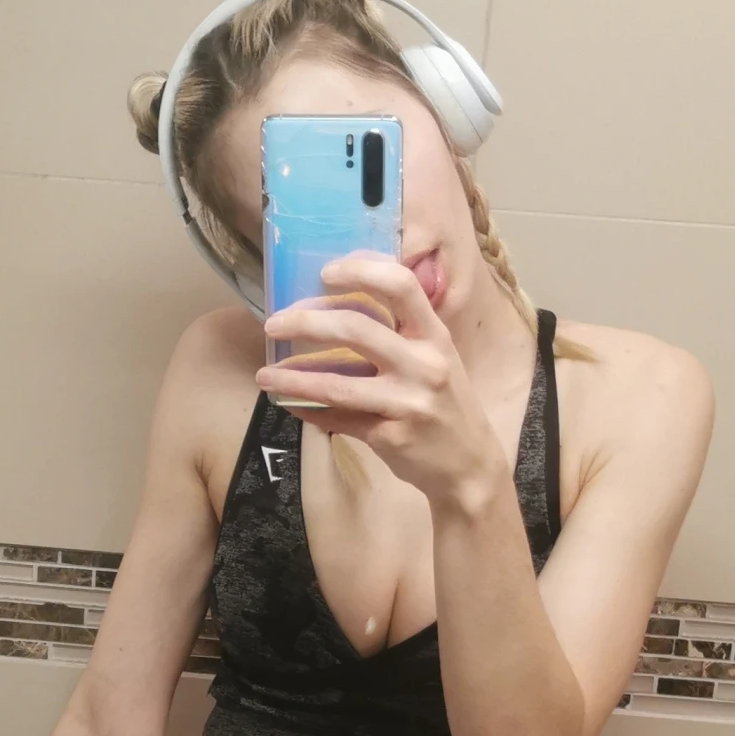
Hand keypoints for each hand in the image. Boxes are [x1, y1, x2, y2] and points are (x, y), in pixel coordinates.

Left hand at [258, 253, 503, 510]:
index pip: (401, 285)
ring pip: (339, 384)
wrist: (470, 465)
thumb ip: (400, 334)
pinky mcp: (392, 436)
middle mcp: (425, 364)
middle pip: (357, 329)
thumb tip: (336, 307)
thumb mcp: (437, 359)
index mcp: (434, 336)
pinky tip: (289, 403)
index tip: (325, 272)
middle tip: (274, 324)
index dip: (361, 270)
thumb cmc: (445, 404)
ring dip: (294, 378)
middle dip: (306, 322)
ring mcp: (409, 402)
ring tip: (265, 375)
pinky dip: (309, 411)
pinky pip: (340, 420)